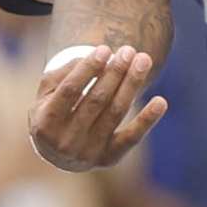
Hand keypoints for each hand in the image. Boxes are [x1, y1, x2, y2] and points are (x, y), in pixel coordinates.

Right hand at [27, 45, 167, 171]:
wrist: (58, 152)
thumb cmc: (56, 111)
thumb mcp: (48, 93)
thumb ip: (63, 73)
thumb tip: (91, 58)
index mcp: (45, 123)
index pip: (70, 91)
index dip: (88, 69)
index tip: (105, 49)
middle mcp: (65, 141)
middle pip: (96, 100)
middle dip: (115, 72)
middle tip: (129, 50)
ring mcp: (88, 153)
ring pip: (115, 112)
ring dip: (131, 84)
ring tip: (143, 60)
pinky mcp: (109, 158)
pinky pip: (131, 138)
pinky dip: (147, 120)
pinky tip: (160, 102)